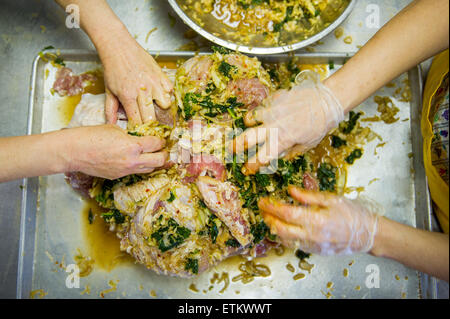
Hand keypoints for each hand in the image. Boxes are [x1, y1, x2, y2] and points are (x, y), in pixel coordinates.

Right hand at [62, 125, 167, 178]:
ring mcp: (125, 171)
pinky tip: (135, 160)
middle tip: (163, 150)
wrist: (74, 151)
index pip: (156, 144)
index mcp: (133, 146)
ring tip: (153, 156)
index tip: (161, 139)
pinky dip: (138, 166)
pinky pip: (134, 172)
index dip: (161, 140)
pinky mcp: (118, 176)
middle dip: (163, 154)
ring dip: (153, 162)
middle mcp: (132, 161)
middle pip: (159, 161)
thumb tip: (141, 139)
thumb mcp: (115, 130)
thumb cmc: (91, 136)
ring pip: (149, 169)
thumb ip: (132, 136)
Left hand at [100, 36, 172, 126]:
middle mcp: (143, 91)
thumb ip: (110, 109)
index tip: (138, 128)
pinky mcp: (160, 74)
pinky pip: (170, 90)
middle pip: (152, 117)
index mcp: (128, 97)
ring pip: (166, 105)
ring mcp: (154, 83)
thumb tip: (111, 124)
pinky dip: (166, 93)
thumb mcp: (108, 90)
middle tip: (148, 121)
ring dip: (161, 107)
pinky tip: (158, 92)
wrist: (118, 47)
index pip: (137, 121)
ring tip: (154, 105)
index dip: (138, 128)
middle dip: (150, 122)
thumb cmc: (112, 67)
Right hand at [233, 70, 343, 174]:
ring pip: (250, 118)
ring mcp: (272, 111)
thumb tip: (279, 156)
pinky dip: (262, 110)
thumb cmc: (319, 126)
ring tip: (251, 124)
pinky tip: (269, 111)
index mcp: (282, 141)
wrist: (326, 101)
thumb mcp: (306, 145)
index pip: (261, 158)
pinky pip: (261, 105)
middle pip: (247, 138)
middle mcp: (273, 127)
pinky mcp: (274, 98)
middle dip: (236, 146)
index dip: (251, 166)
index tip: (247, 169)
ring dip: (249, 123)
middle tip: (231, 150)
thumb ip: (290, 152)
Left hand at [258, 186, 378, 255]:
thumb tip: (290, 191)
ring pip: (284, 240)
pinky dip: (284, 236)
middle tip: (262, 208)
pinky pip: (294, 244)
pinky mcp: (314, 250)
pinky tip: (282, 227)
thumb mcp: (332, 199)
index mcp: (317, 220)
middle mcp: (312, 235)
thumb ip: (309, 196)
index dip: (272, 207)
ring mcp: (312, 245)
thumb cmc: (352, 213)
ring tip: (269, 216)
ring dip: (273, 228)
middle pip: (280, 229)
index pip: (286, 214)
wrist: (367, 234)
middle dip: (268, 218)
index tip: (263, 200)